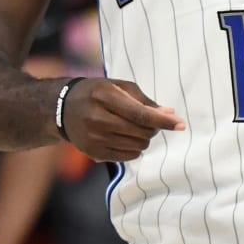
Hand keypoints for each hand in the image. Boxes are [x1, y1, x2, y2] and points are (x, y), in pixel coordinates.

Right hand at [63, 78, 184, 160]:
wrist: (63, 108)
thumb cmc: (97, 93)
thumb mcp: (118, 87)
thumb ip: (144, 101)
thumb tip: (169, 114)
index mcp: (104, 96)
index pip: (140, 114)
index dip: (163, 120)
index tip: (181, 124)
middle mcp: (96, 118)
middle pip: (140, 132)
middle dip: (154, 128)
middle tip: (151, 122)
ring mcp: (93, 137)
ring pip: (137, 146)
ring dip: (144, 138)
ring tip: (135, 128)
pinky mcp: (92, 152)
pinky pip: (127, 156)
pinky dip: (135, 148)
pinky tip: (126, 138)